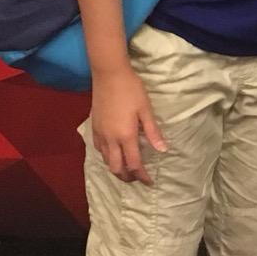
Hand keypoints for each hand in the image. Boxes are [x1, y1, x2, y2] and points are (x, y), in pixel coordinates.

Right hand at [90, 69, 168, 184]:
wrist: (109, 75)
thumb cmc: (131, 90)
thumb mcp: (146, 109)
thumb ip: (153, 132)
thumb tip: (163, 150)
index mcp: (126, 136)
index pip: (134, 164)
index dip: (142, 176)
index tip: (149, 181)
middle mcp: (111, 139)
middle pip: (117, 168)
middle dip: (127, 177)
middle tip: (137, 178)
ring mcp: (100, 134)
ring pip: (106, 161)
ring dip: (116, 168)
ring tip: (126, 168)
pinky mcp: (93, 128)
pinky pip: (99, 150)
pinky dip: (107, 157)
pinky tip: (113, 153)